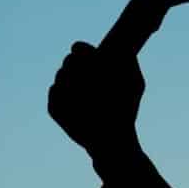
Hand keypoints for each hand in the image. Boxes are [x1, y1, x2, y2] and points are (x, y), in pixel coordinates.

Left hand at [47, 42, 143, 159]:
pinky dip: (62, 95)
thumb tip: (119, 44)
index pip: (78, 48)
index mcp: (91, 69)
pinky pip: (53, 92)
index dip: (81, 50)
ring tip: (82, 91)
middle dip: (76, 65)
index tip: (86, 56)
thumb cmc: (125, 111)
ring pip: (59, 77)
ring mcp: (60, 95)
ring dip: (69, 80)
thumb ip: (126, 59)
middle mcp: (73, 79)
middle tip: (84, 74)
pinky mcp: (53, 109)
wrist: (111, 143)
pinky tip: (74, 102)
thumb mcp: (135, 83)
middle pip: (68, 61)